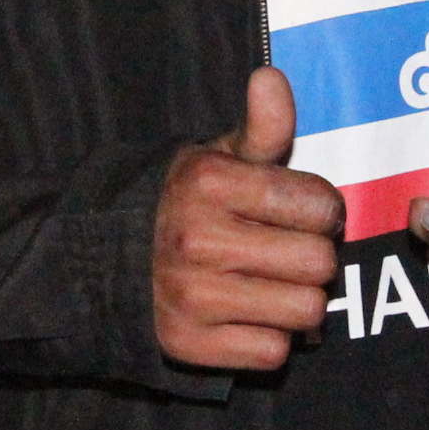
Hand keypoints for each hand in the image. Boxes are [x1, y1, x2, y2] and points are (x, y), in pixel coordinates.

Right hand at [153, 68, 344, 372]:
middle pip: (319, 263)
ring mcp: (191, 297)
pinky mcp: (188, 345)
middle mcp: (197, 240)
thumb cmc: (187, 202)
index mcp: (208, 183)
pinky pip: (273, 352)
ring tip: (272, 284)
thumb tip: (271, 77)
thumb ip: (262, 126)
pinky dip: (270, 338)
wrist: (108, 260)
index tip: (298, 212)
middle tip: (286, 252)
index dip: (320, 210)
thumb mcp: (219, 157)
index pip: (320, 207)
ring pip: (305, 311)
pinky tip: (248, 315)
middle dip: (313, 257)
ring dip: (299, 302)